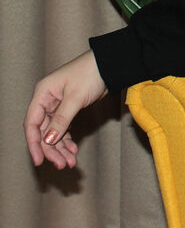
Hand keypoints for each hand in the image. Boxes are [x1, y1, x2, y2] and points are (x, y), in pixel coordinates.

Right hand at [24, 50, 107, 168]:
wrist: (110, 63)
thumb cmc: (90, 73)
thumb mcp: (75, 97)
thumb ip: (61, 119)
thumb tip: (48, 141)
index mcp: (42, 94)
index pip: (32, 123)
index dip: (33, 143)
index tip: (39, 161)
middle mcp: (47, 100)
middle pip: (44, 131)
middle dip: (52, 149)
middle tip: (62, 164)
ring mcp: (57, 105)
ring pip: (54, 132)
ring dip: (61, 148)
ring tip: (71, 162)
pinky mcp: (69, 109)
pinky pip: (64, 128)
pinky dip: (68, 140)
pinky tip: (73, 150)